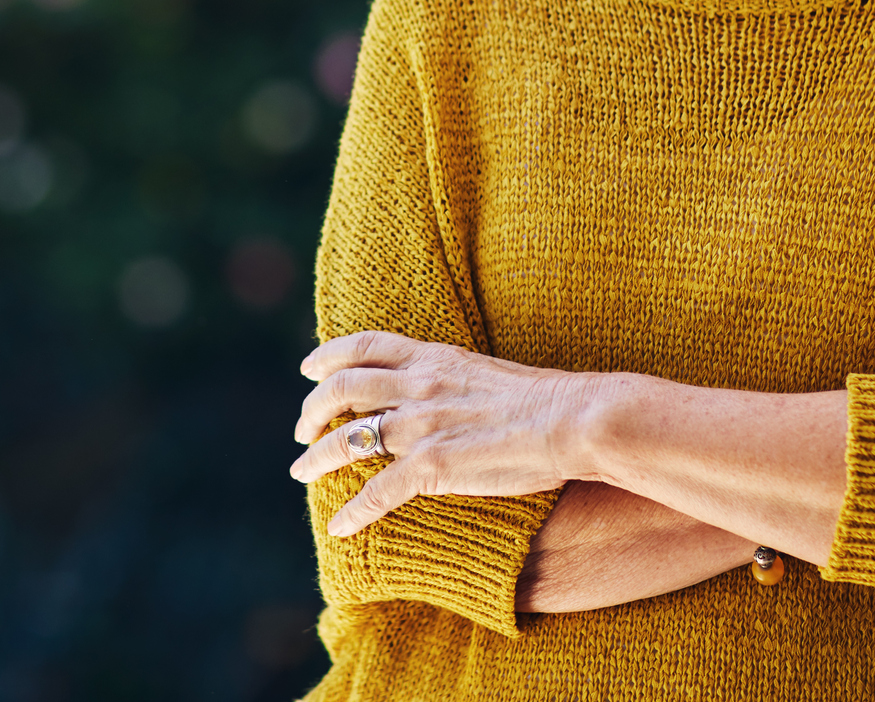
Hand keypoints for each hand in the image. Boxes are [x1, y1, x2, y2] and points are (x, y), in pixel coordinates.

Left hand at [287, 331, 595, 536]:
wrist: (574, 419)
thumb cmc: (546, 399)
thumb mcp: (487, 371)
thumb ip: (453, 379)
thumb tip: (442, 390)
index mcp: (434, 359)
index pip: (366, 347)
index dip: (330, 356)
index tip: (309, 369)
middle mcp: (419, 386)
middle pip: (343, 389)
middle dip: (313, 409)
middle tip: (301, 428)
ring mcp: (422, 427)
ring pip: (348, 439)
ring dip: (317, 457)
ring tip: (300, 471)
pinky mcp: (432, 467)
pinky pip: (378, 492)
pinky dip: (353, 511)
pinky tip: (339, 526)